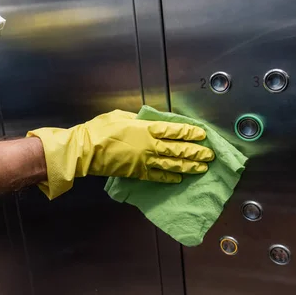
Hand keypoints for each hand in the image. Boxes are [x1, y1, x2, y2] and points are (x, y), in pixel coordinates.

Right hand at [27, 110, 214, 199]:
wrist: (86, 150)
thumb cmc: (100, 129)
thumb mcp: (121, 116)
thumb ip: (137, 119)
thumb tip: (148, 120)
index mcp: (146, 129)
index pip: (174, 131)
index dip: (190, 132)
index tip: (203, 134)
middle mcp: (150, 146)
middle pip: (178, 150)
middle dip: (196, 152)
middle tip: (209, 154)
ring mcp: (145, 161)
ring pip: (172, 165)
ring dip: (189, 166)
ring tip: (202, 168)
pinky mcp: (138, 173)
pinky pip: (158, 177)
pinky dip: (170, 178)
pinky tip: (179, 178)